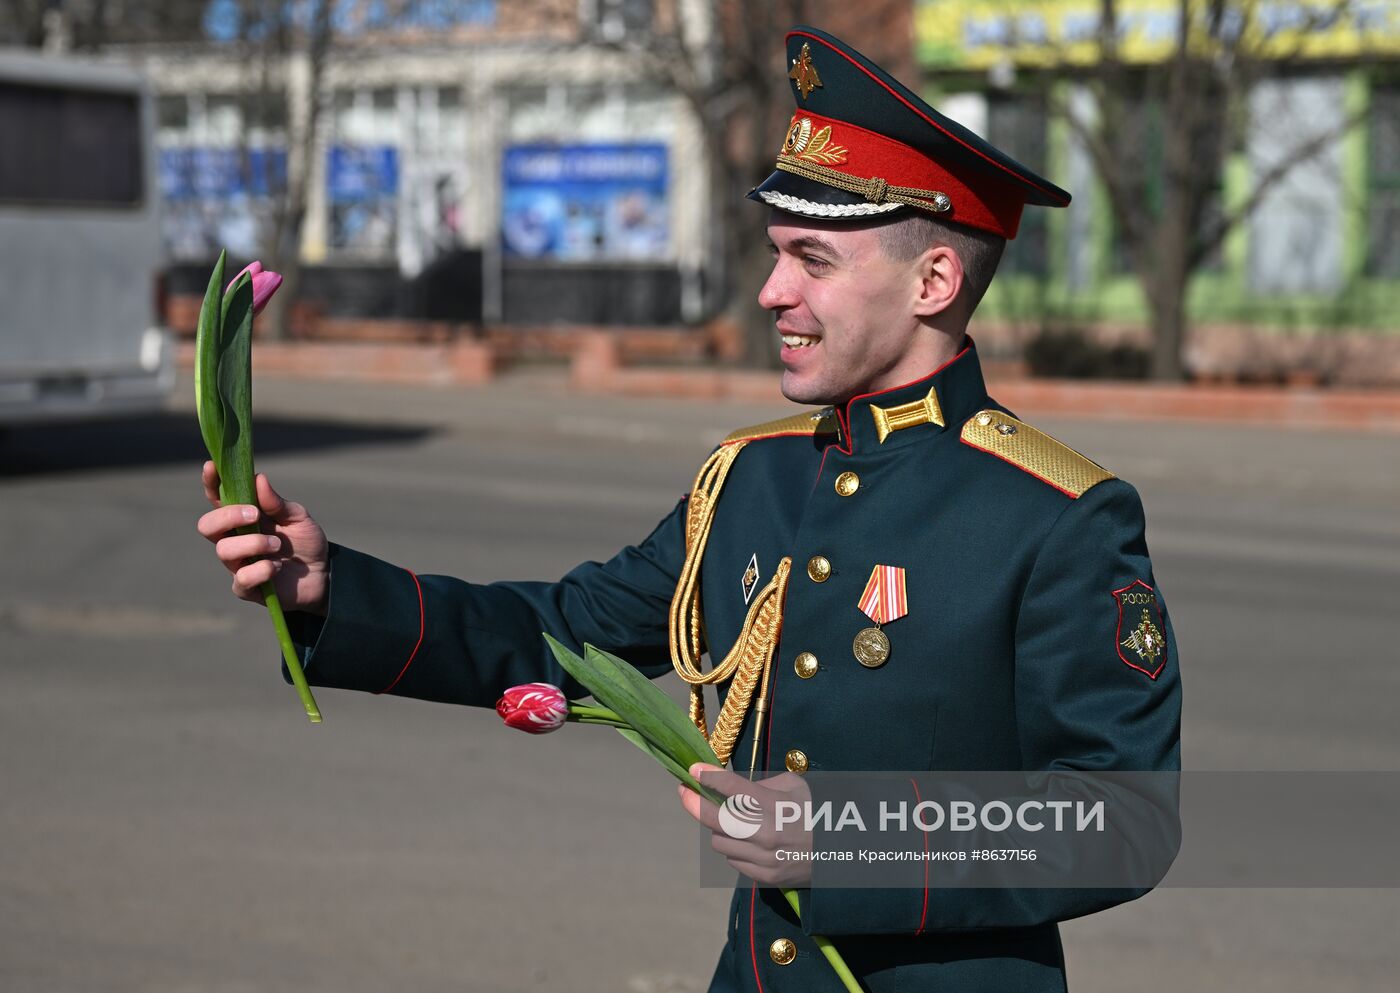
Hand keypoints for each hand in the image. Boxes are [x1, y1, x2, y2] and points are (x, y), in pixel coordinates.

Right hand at [196, 461, 329, 615]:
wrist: (324, 575)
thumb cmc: (305, 542)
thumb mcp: (298, 517)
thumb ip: (277, 502)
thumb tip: (258, 479)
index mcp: (243, 518)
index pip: (217, 499)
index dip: (210, 483)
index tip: (210, 467)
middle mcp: (234, 539)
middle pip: (207, 525)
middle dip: (227, 516)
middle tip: (254, 515)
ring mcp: (238, 564)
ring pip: (224, 550)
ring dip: (253, 543)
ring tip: (278, 545)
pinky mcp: (247, 587)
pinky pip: (241, 579)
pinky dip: (261, 570)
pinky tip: (277, 567)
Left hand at [679, 762, 813, 886]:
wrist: (842, 854)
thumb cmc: (818, 812)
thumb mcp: (795, 787)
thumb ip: (760, 786)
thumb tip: (730, 787)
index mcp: (774, 807)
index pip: (731, 788)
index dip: (708, 777)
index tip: (693, 770)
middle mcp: (764, 834)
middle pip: (714, 819)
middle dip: (694, 803)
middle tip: (684, 792)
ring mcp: (763, 859)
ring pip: (719, 841)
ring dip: (720, 828)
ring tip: (731, 820)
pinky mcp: (763, 878)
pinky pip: (733, 859)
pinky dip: (734, 847)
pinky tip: (747, 840)